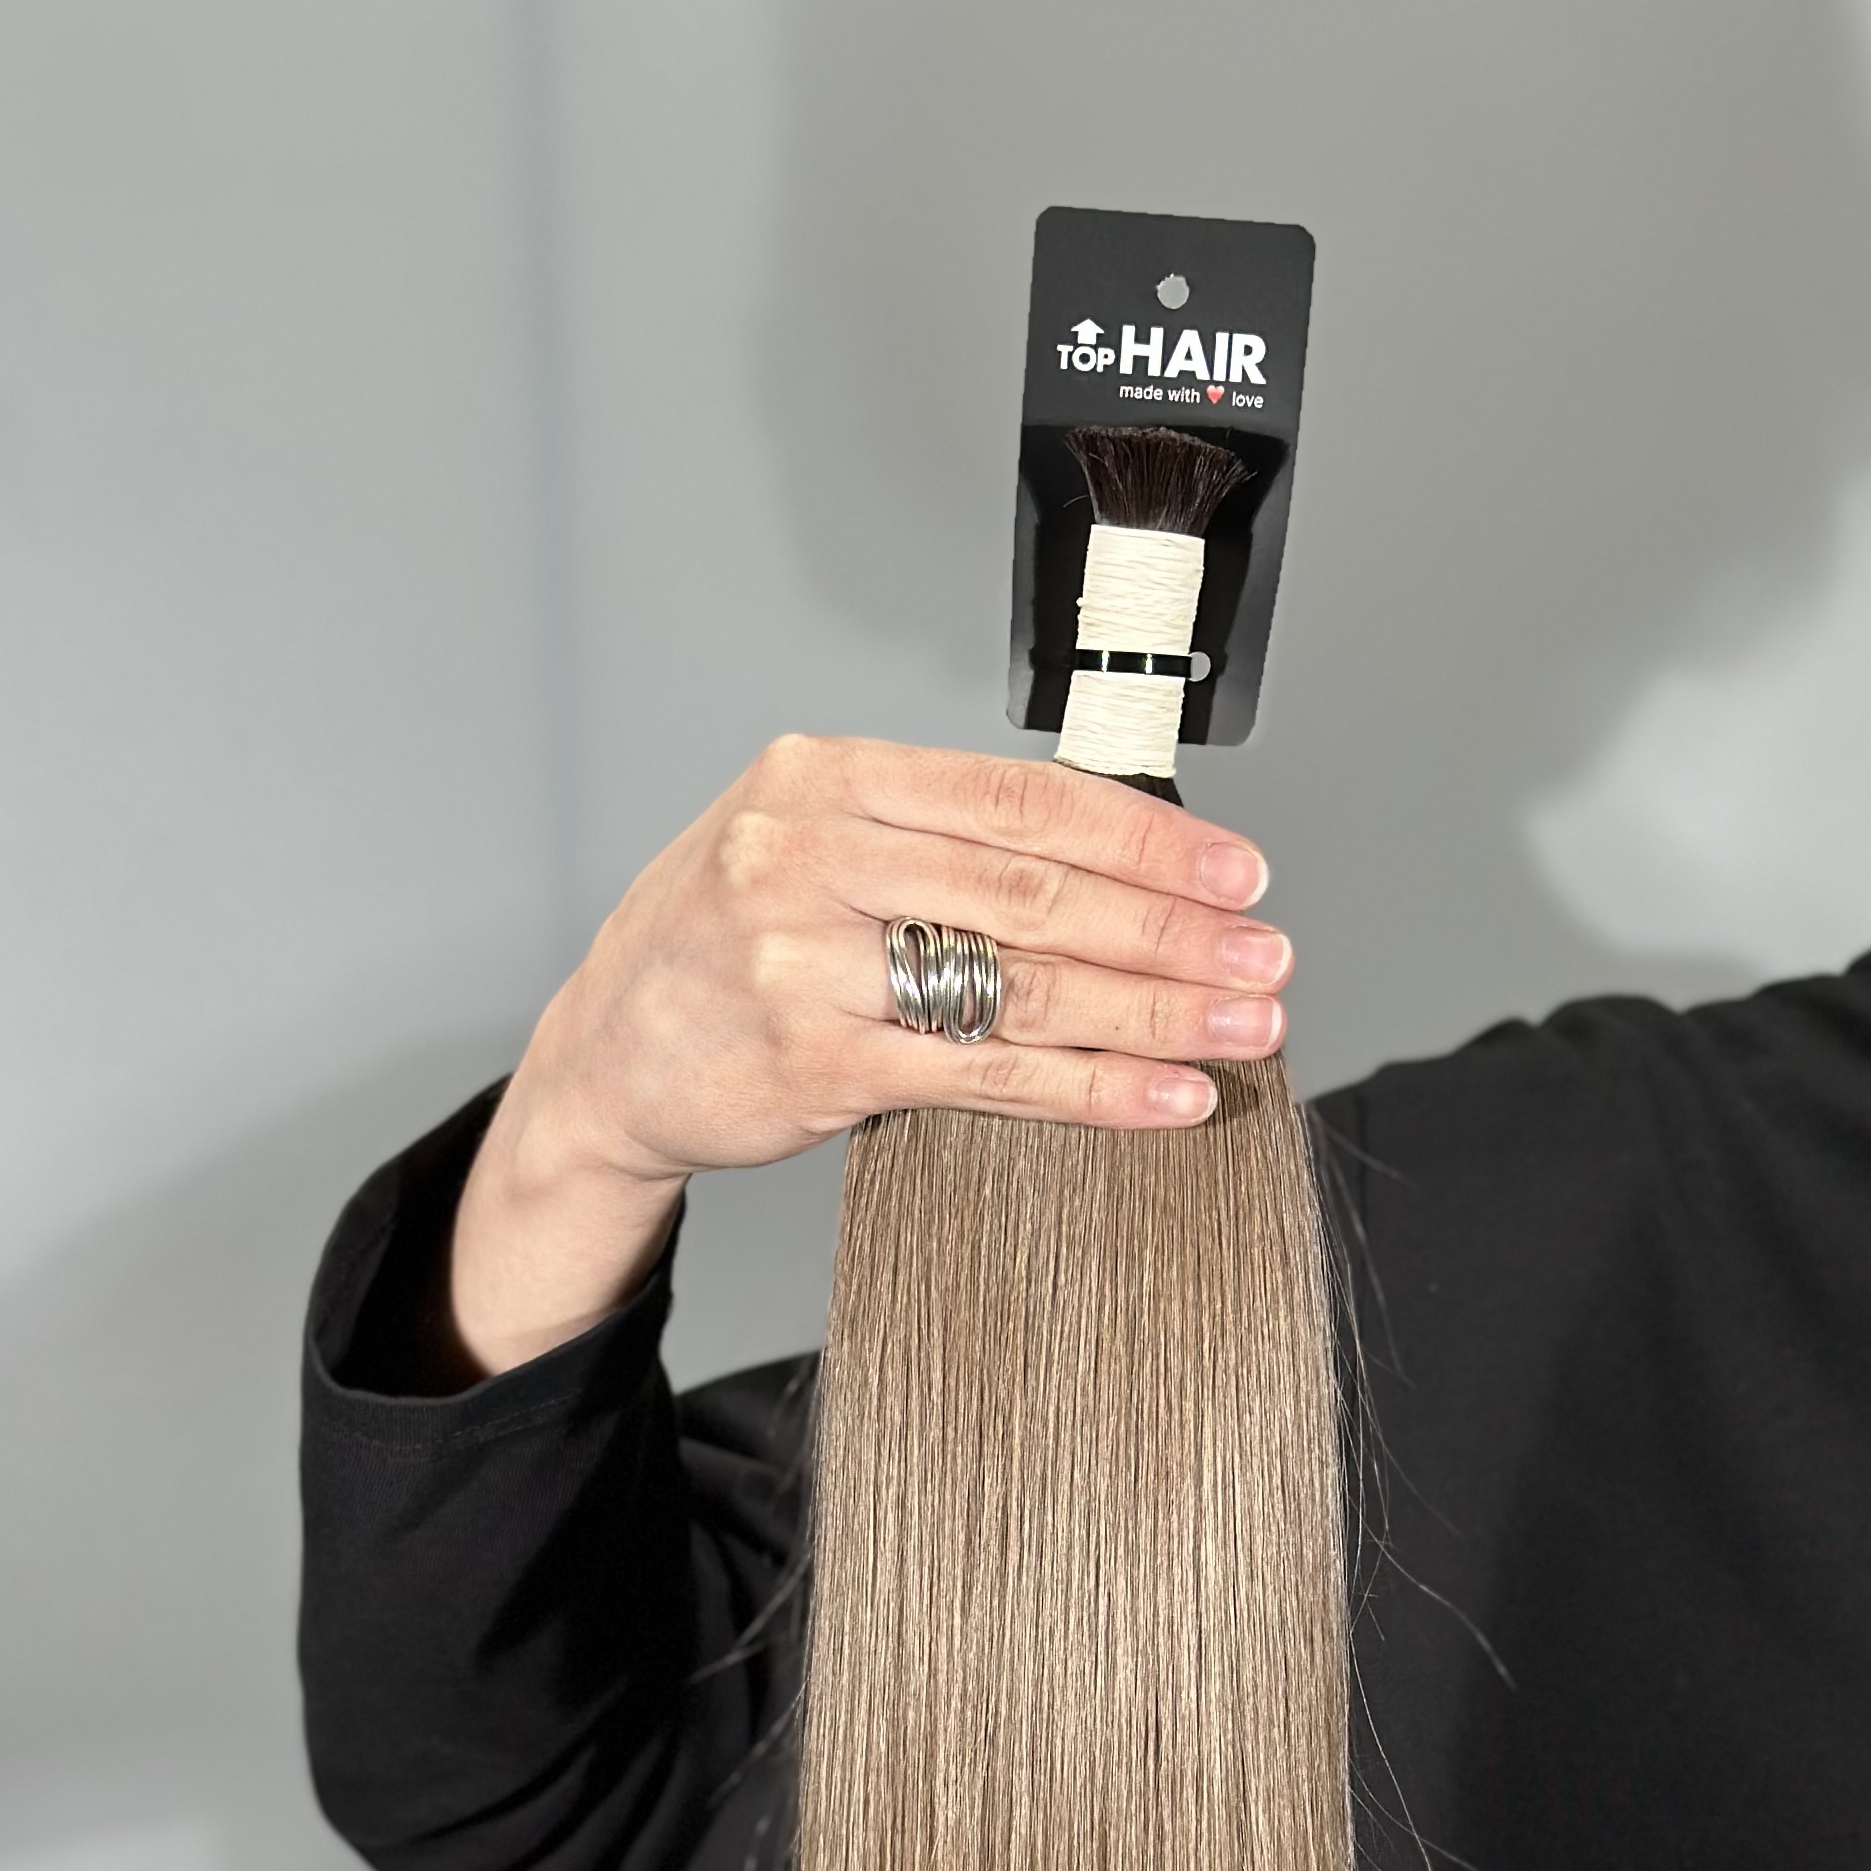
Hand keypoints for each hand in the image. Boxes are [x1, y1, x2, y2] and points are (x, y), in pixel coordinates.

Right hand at [448, 735, 1291, 1375]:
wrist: (606, 1055)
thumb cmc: (726, 944)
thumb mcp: (808, 844)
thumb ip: (937, 841)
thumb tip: (1120, 866)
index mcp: (824, 776)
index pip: (1021, 798)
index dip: (1146, 836)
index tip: (1237, 871)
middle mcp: (808, 854)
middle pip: (1037, 890)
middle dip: (1173, 928)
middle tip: (1265, 956)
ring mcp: (807, 962)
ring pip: (1023, 984)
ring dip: (1156, 1009)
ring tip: (1245, 1024)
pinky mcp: (816, 1064)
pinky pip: (988, 1076)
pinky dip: (1093, 1086)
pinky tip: (1168, 1094)